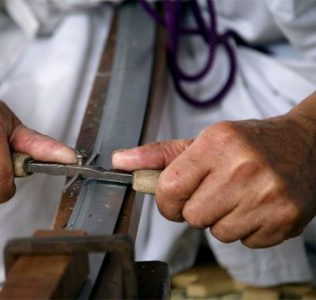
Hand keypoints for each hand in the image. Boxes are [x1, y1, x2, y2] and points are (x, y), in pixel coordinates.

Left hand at [113, 115, 315, 247]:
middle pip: (192, 216)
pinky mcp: (286, 219)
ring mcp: (268, 195)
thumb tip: (119, 161)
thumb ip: (159, 155)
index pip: (170, 187)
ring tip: (239, 197)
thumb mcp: (204, 140)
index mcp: (218, 143)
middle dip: (196, 209)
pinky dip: (246, 229)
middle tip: (214, 193)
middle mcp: (244, 168)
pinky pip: (245, 242)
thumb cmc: (249, 143)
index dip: (167, 200)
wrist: (308, 145)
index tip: (175, 197)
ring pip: (217, 233)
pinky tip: (257, 206)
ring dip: (221, 221)